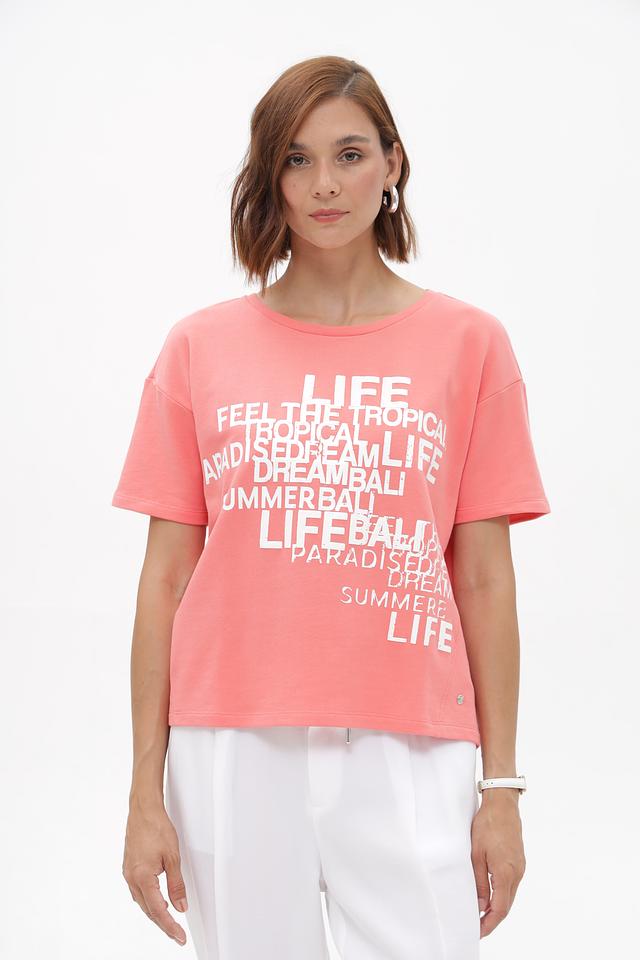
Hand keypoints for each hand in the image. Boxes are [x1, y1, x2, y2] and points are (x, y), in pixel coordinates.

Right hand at [122, 796, 188, 945]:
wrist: (143, 810)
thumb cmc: (156, 827)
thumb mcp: (173, 857)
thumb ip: (176, 885)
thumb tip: (181, 906)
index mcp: (142, 877)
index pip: (157, 910)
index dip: (170, 926)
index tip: (179, 937)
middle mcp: (131, 878)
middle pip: (148, 909)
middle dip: (163, 923)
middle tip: (177, 934)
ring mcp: (128, 873)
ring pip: (142, 901)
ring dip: (155, 912)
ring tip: (170, 921)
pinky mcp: (129, 867)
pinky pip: (138, 890)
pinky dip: (149, 899)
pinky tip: (157, 900)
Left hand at [471, 791, 525, 937]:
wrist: (502, 805)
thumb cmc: (487, 825)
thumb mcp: (476, 854)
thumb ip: (479, 882)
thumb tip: (480, 906)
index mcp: (506, 873)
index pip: (500, 909)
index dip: (489, 924)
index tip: (478, 932)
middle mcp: (517, 873)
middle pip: (506, 905)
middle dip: (493, 919)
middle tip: (477, 927)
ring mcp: (520, 867)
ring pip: (509, 896)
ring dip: (497, 908)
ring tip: (481, 915)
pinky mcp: (519, 861)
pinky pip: (511, 885)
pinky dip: (501, 895)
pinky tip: (491, 896)